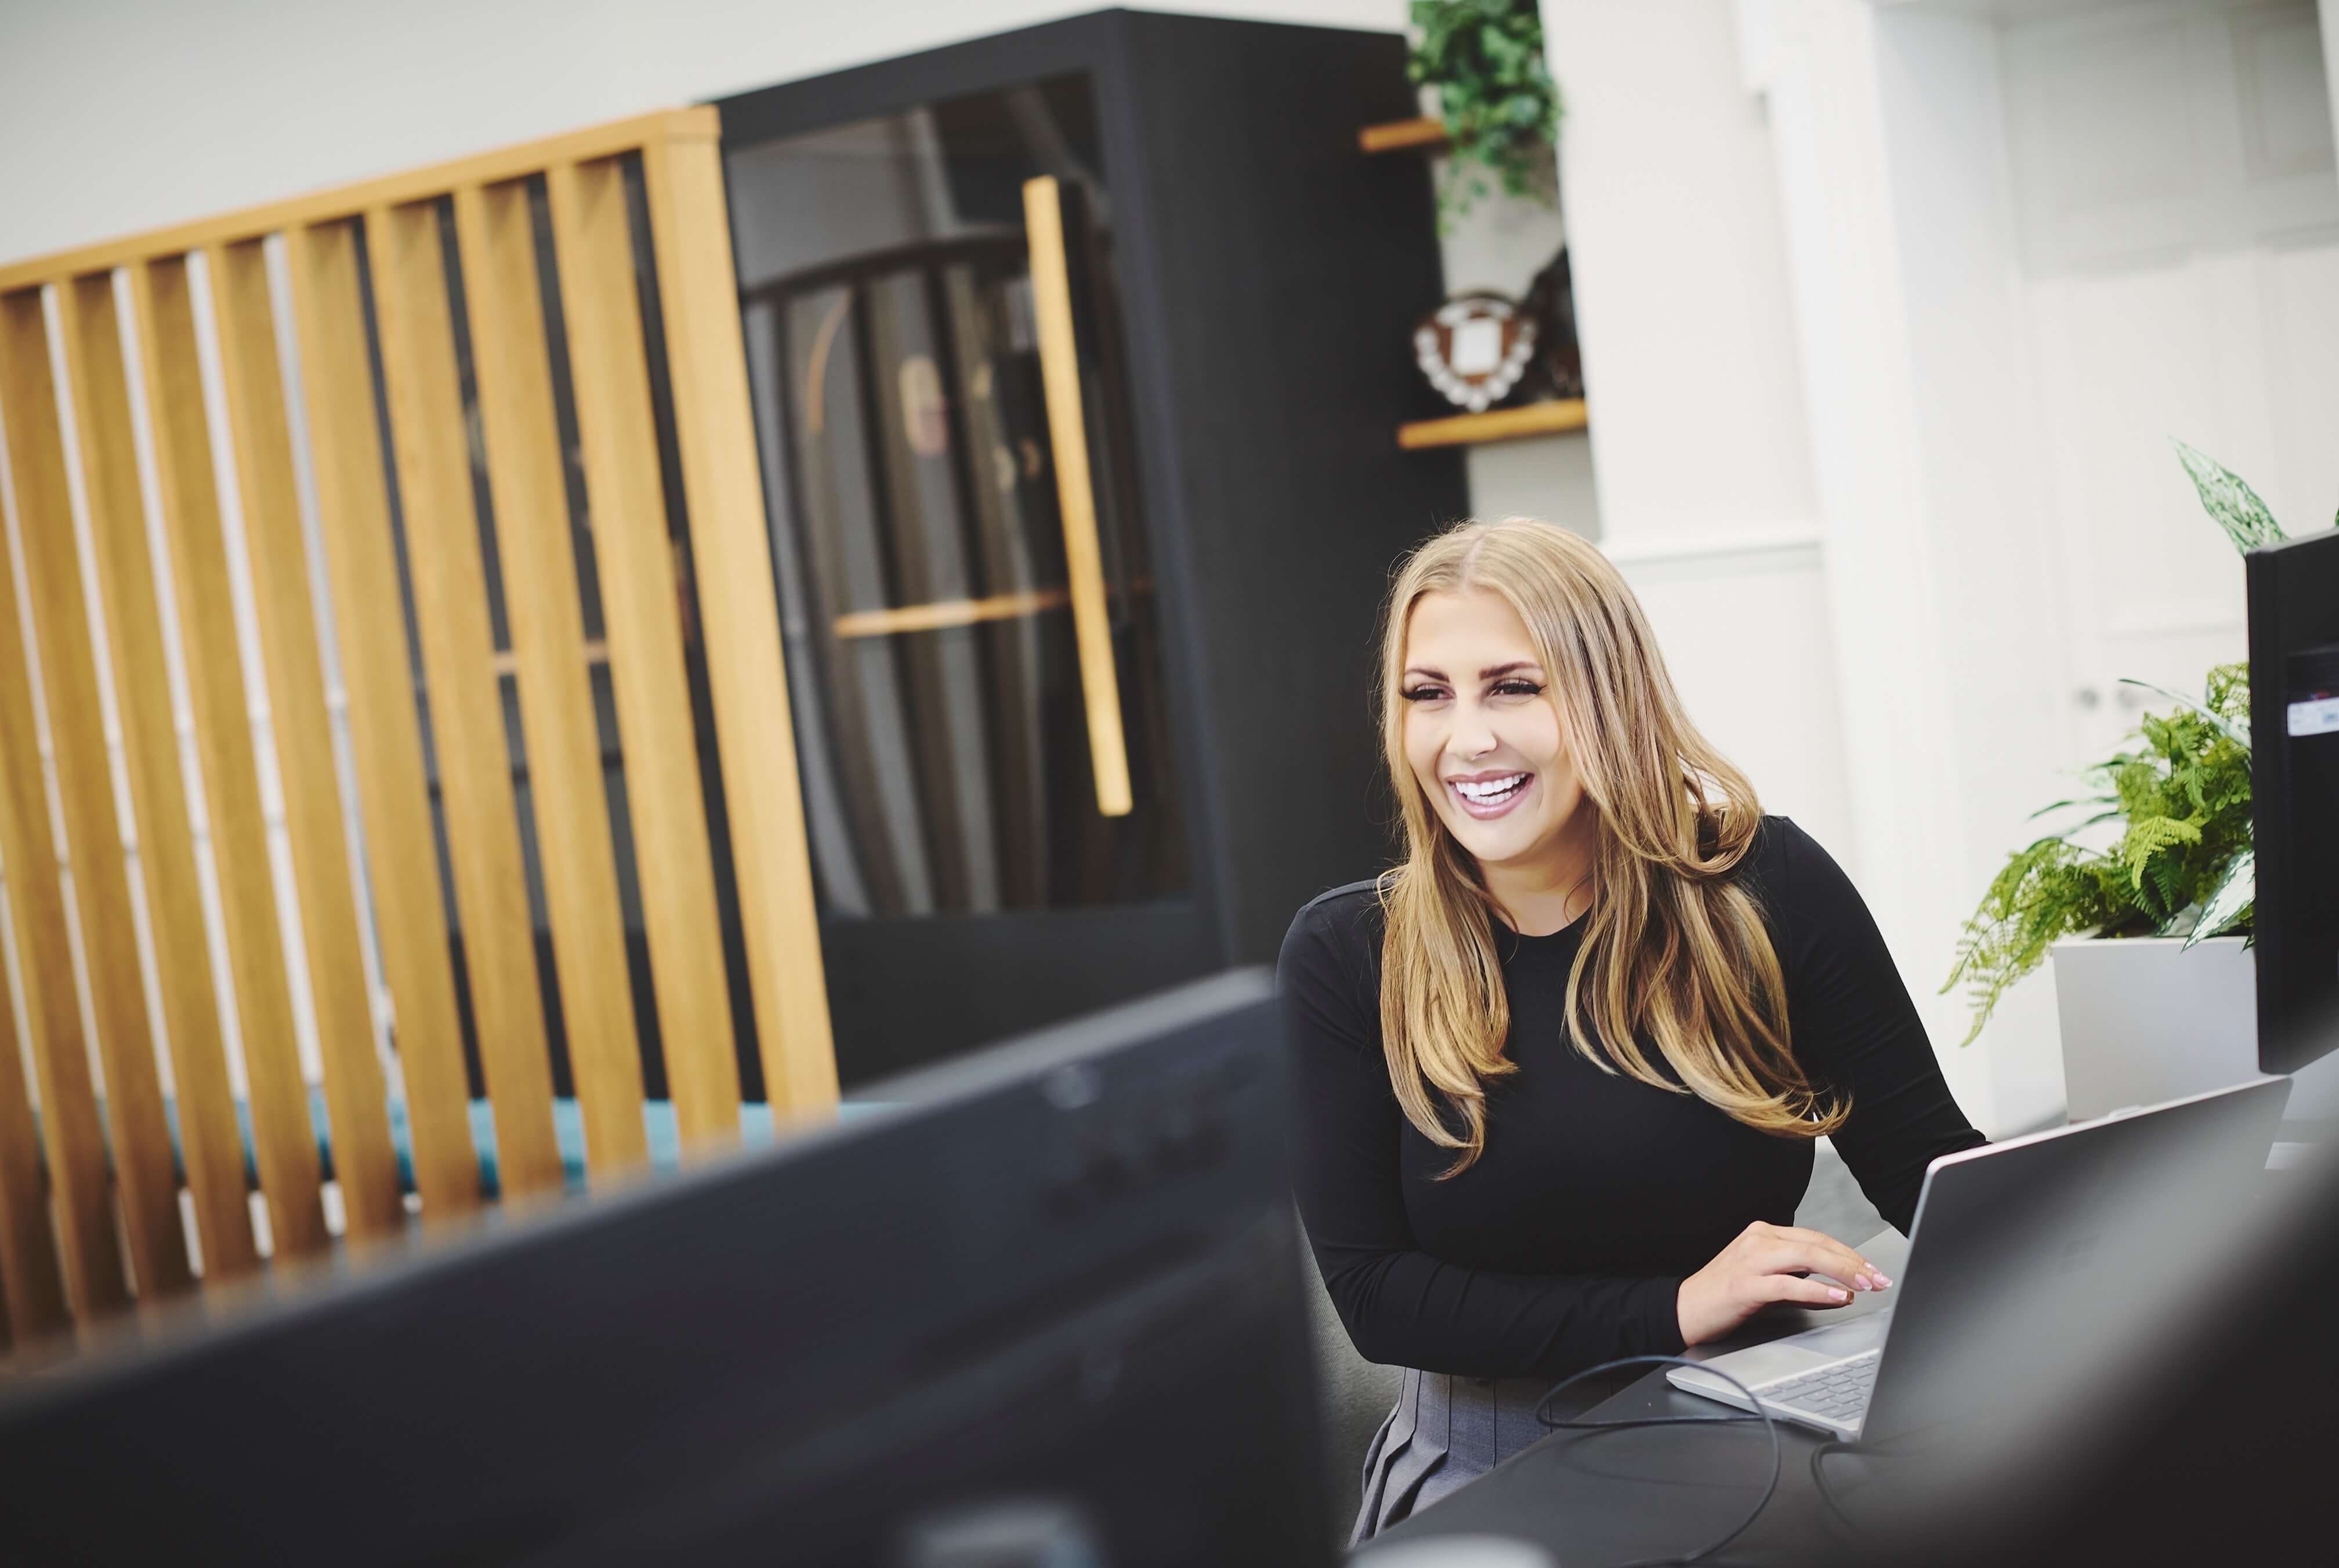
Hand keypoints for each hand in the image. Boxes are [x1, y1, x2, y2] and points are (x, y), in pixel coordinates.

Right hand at [1676, 1221, 1892, 1346]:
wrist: (1684, 1309)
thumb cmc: (1724, 1296)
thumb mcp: (1767, 1282)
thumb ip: (1803, 1284)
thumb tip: (1842, 1291)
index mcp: (1764, 1234)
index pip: (1817, 1238)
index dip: (1849, 1254)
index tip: (1873, 1269)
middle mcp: (1759, 1240)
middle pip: (1817, 1244)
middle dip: (1854, 1262)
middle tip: (1879, 1278)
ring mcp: (1751, 1260)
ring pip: (1807, 1257)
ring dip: (1842, 1271)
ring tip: (1866, 1285)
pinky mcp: (1746, 1284)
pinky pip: (1788, 1284)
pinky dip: (1816, 1290)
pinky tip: (1836, 1295)